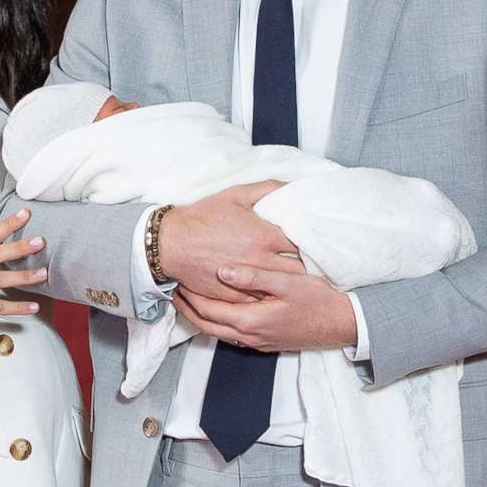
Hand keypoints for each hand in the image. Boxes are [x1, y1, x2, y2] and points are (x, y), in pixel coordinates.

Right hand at [156, 184, 301, 296]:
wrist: (171, 243)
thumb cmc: (203, 217)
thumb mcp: (235, 195)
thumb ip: (267, 188)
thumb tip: (291, 186)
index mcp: (264, 236)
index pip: (303, 243)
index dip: (312, 243)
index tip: (316, 242)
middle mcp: (259, 261)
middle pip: (298, 270)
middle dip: (306, 266)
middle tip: (311, 263)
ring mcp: (247, 282)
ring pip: (280, 288)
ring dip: (289, 284)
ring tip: (296, 279)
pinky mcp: (234, 296)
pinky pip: (260, 300)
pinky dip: (267, 295)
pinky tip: (272, 290)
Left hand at [175, 262, 357, 354]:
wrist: (340, 325)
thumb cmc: (317, 301)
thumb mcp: (287, 282)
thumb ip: (254, 277)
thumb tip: (223, 271)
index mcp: (250, 320)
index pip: (208, 310)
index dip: (190, 296)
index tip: (178, 279)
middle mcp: (249, 336)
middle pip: (206, 325)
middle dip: (188, 308)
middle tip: (175, 289)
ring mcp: (256, 342)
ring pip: (217, 332)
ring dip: (200, 317)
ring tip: (189, 298)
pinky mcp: (264, 342)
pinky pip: (230, 334)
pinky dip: (217, 322)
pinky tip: (217, 308)